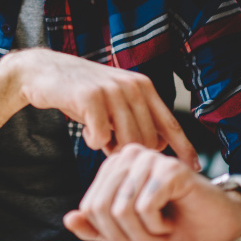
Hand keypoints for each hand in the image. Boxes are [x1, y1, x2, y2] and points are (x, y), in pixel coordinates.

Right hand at [6, 49, 197, 167]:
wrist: (45, 73)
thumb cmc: (82, 93)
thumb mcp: (115, 102)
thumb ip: (136, 120)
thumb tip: (157, 148)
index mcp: (143, 86)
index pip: (170, 123)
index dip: (184, 147)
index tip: (195, 168)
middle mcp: (132, 86)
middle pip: (147, 141)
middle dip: (131, 152)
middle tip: (110, 143)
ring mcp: (112, 90)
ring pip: (126, 142)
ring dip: (111, 147)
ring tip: (97, 135)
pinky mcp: (91, 98)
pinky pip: (101, 139)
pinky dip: (92, 141)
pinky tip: (84, 128)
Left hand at [63, 145, 240, 240]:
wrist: (214, 225)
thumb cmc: (175, 223)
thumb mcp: (128, 232)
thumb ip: (97, 227)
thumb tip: (70, 219)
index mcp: (116, 166)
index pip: (90, 205)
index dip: (109, 231)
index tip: (134, 231)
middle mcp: (130, 156)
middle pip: (103, 207)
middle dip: (126, 234)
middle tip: (149, 233)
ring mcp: (150, 159)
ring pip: (122, 209)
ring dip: (144, 232)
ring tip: (161, 224)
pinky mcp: (169, 168)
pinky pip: (145, 207)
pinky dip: (158, 225)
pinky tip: (170, 218)